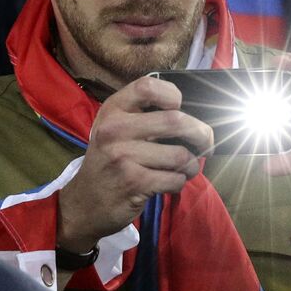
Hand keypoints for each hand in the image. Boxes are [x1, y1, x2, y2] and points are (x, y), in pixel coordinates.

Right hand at [57, 76, 212, 251]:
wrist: (84, 203)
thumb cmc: (110, 161)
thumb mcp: (115, 130)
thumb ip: (144, 116)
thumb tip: (193, 116)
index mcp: (113, 110)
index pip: (148, 86)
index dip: (173, 95)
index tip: (180, 108)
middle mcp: (115, 130)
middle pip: (176, 121)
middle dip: (202, 134)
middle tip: (206, 142)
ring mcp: (123, 157)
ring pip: (181, 155)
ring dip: (193, 165)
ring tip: (187, 168)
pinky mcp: (134, 183)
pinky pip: (175, 179)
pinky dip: (180, 182)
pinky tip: (170, 183)